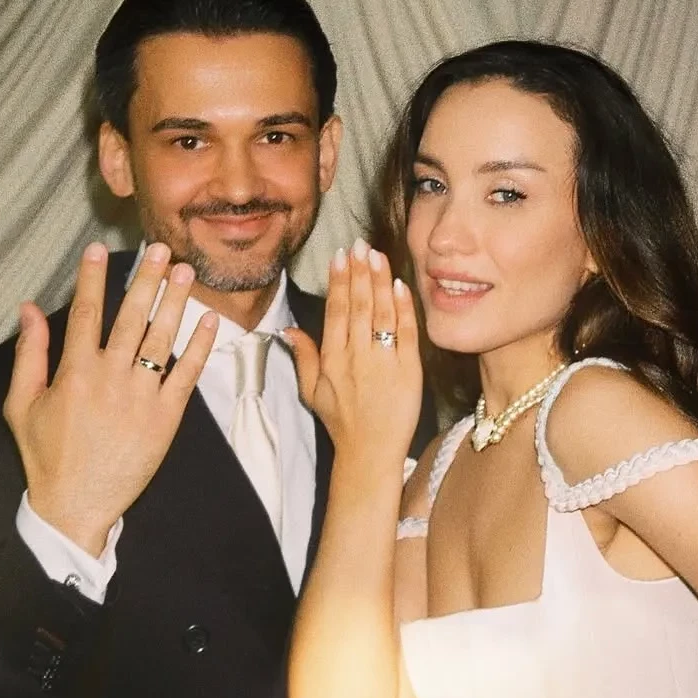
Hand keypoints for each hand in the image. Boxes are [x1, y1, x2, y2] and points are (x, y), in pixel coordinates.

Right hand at [3, 242, 217, 555]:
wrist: (77, 504)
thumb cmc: (46, 456)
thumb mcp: (22, 404)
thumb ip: (30, 354)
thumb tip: (29, 309)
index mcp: (74, 372)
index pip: (86, 313)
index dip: (93, 279)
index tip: (101, 250)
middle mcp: (111, 377)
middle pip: (132, 317)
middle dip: (146, 279)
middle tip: (160, 249)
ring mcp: (142, 396)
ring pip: (162, 338)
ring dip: (175, 302)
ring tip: (185, 271)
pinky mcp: (167, 417)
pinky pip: (187, 374)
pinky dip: (200, 346)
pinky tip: (209, 320)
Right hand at [286, 240, 421, 467]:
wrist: (369, 453)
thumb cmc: (342, 423)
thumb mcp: (312, 392)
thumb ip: (303, 357)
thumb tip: (288, 330)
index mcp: (332, 359)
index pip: (336, 311)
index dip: (338, 281)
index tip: (341, 256)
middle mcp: (356, 357)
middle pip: (358, 306)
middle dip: (359, 272)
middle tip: (360, 245)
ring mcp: (383, 363)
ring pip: (380, 314)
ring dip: (379, 282)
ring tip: (378, 256)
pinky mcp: (408, 371)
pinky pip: (406, 334)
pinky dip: (404, 309)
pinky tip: (401, 286)